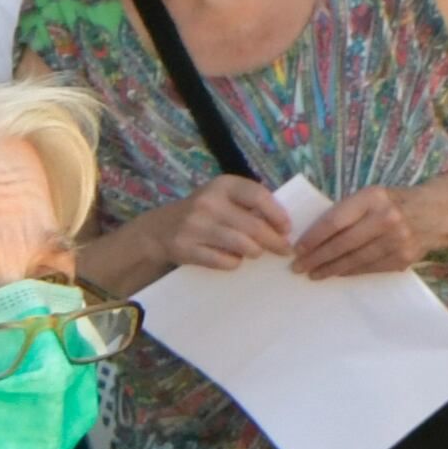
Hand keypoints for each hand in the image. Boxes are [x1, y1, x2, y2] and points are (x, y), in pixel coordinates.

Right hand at [155, 176, 294, 273]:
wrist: (160, 229)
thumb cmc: (204, 213)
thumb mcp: (223, 197)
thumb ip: (249, 204)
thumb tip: (283, 226)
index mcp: (222, 185)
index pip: (258, 196)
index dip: (277, 214)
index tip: (286, 228)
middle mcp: (208, 202)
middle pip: (254, 226)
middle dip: (275, 241)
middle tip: (284, 249)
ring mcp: (196, 226)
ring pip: (243, 246)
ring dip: (255, 252)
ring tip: (256, 252)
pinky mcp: (187, 249)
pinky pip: (225, 262)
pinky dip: (234, 263)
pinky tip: (232, 259)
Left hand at [288, 185, 420, 278]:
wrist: (436, 212)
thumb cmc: (395, 202)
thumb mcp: (373, 196)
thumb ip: (348, 211)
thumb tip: (314, 236)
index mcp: (373, 197)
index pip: (335, 220)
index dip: (313, 237)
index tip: (298, 249)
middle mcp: (386, 218)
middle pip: (343, 243)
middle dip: (317, 258)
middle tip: (298, 268)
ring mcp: (397, 240)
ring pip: (355, 260)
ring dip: (331, 269)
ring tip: (314, 274)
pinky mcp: (404, 258)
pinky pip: (370, 268)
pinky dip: (351, 271)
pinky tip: (337, 273)